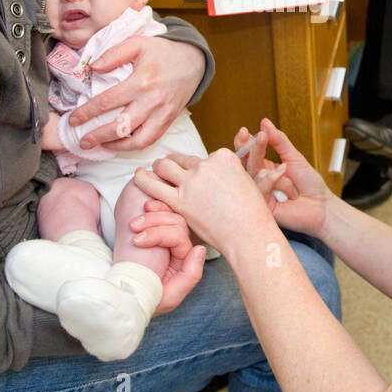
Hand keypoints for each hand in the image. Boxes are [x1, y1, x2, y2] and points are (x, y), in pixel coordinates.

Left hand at [66, 36, 204, 150]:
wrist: (194, 60)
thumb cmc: (162, 51)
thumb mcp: (138, 43)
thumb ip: (114, 54)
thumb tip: (93, 68)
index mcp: (141, 81)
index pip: (108, 101)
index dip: (87, 113)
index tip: (73, 120)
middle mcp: (152, 101)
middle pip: (120, 126)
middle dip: (97, 136)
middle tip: (82, 142)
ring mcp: (162, 113)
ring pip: (137, 140)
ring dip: (116, 146)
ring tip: (100, 145)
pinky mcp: (169, 121)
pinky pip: (150, 140)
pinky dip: (133, 146)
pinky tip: (119, 143)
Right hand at [128, 200, 205, 316]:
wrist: (123, 299)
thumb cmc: (147, 302)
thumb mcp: (170, 297)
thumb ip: (190, 275)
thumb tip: (199, 249)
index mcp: (183, 260)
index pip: (179, 237)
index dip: (159, 234)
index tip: (136, 241)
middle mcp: (177, 247)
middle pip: (175, 222)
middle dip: (154, 220)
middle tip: (133, 225)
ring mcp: (165, 239)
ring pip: (168, 215)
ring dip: (151, 215)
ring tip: (132, 223)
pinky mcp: (152, 233)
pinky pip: (159, 215)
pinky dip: (152, 210)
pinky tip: (142, 209)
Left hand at [133, 149, 273, 256]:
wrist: (248, 234)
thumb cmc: (253, 215)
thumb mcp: (253, 184)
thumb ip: (240, 173)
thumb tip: (251, 169)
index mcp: (224, 157)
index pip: (205, 156)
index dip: (202, 167)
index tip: (201, 176)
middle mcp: (206, 164)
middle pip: (184, 158)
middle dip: (176, 163)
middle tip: (169, 168)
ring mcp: (191, 181)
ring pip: (165, 165)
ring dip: (158, 166)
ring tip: (153, 170)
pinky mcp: (179, 199)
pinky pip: (153, 184)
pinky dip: (142, 178)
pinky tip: (137, 176)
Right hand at [240, 119, 332, 237]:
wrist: (321, 205)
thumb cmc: (309, 183)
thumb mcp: (294, 157)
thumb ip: (279, 141)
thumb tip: (265, 123)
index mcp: (264, 169)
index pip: (248, 155)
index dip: (243, 143)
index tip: (244, 131)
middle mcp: (259, 181)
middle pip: (245, 164)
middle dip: (252, 150)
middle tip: (260, 138)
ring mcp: (260, 194)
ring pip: (252, 176)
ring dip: (271, 170)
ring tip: (286, 170)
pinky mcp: (262, 207)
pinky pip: (259, 189)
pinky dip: (271, 180)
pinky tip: (284, 179)